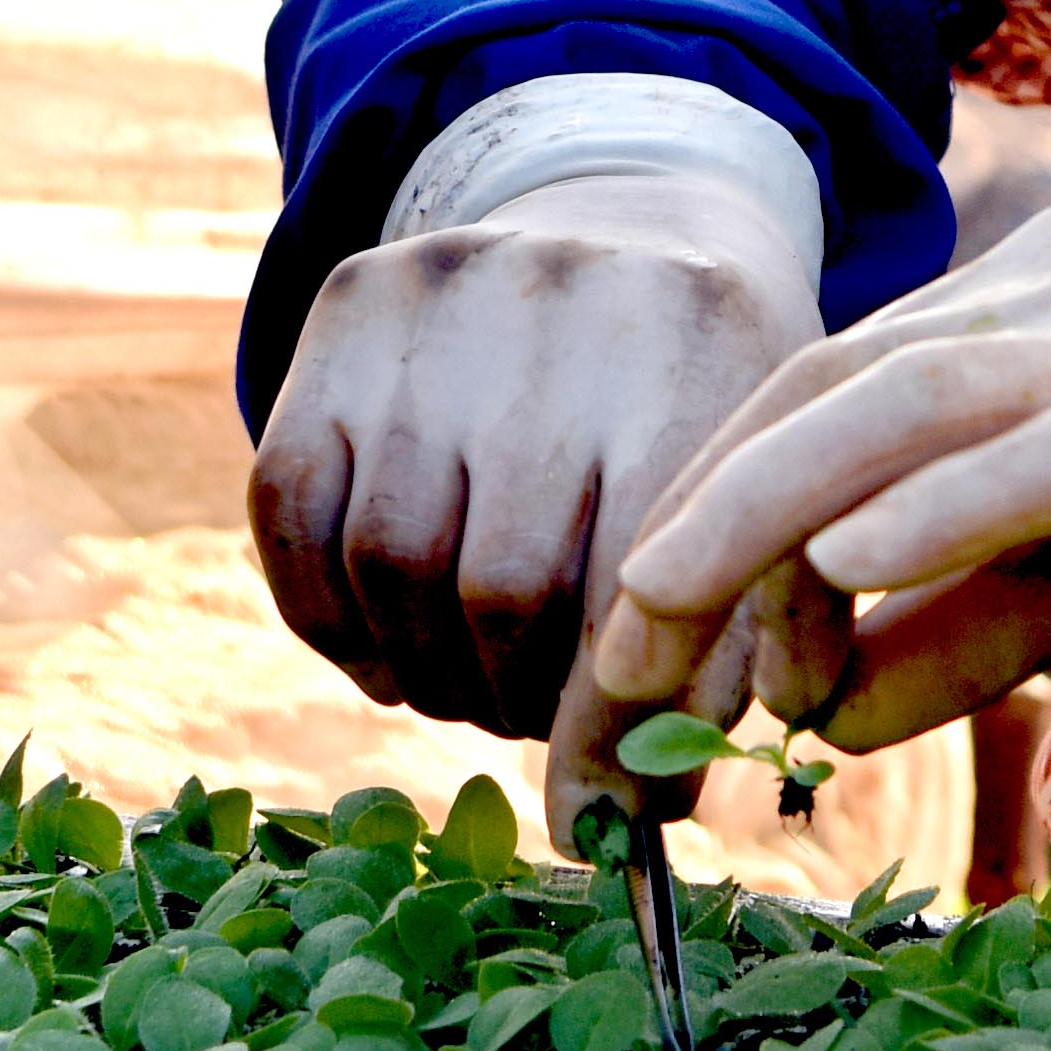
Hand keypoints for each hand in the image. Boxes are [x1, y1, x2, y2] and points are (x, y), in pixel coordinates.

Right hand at [246, 162, 817, 801]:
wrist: (636, 226)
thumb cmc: (711, 411)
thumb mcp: (761, 494)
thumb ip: (724, 655)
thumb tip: (619, 823)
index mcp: (704, 350)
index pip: (637, 587)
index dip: (608, 728)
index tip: (601, 816)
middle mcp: (569, 304)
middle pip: (503, 589)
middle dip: (513, 698)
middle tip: (531, 720)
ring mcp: (446, 297)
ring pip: (392, 563)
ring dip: (424, 668)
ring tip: (469, 680)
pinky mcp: (349, 306)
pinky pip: (289, 513)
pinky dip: (328, 615)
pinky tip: (385, 640)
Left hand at [582, 203, 1050, 750]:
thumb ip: (970, 622)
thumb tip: (816, 710)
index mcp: (1034, 300)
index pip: (819, 389)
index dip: (712, 509)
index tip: (645, 651)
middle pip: (827, 386)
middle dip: (699, 523)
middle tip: (613, 663)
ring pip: (905, 399)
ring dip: (768, 514)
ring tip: (672, 619)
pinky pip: (1043, 444)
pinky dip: (935, 505)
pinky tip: (847, 575)